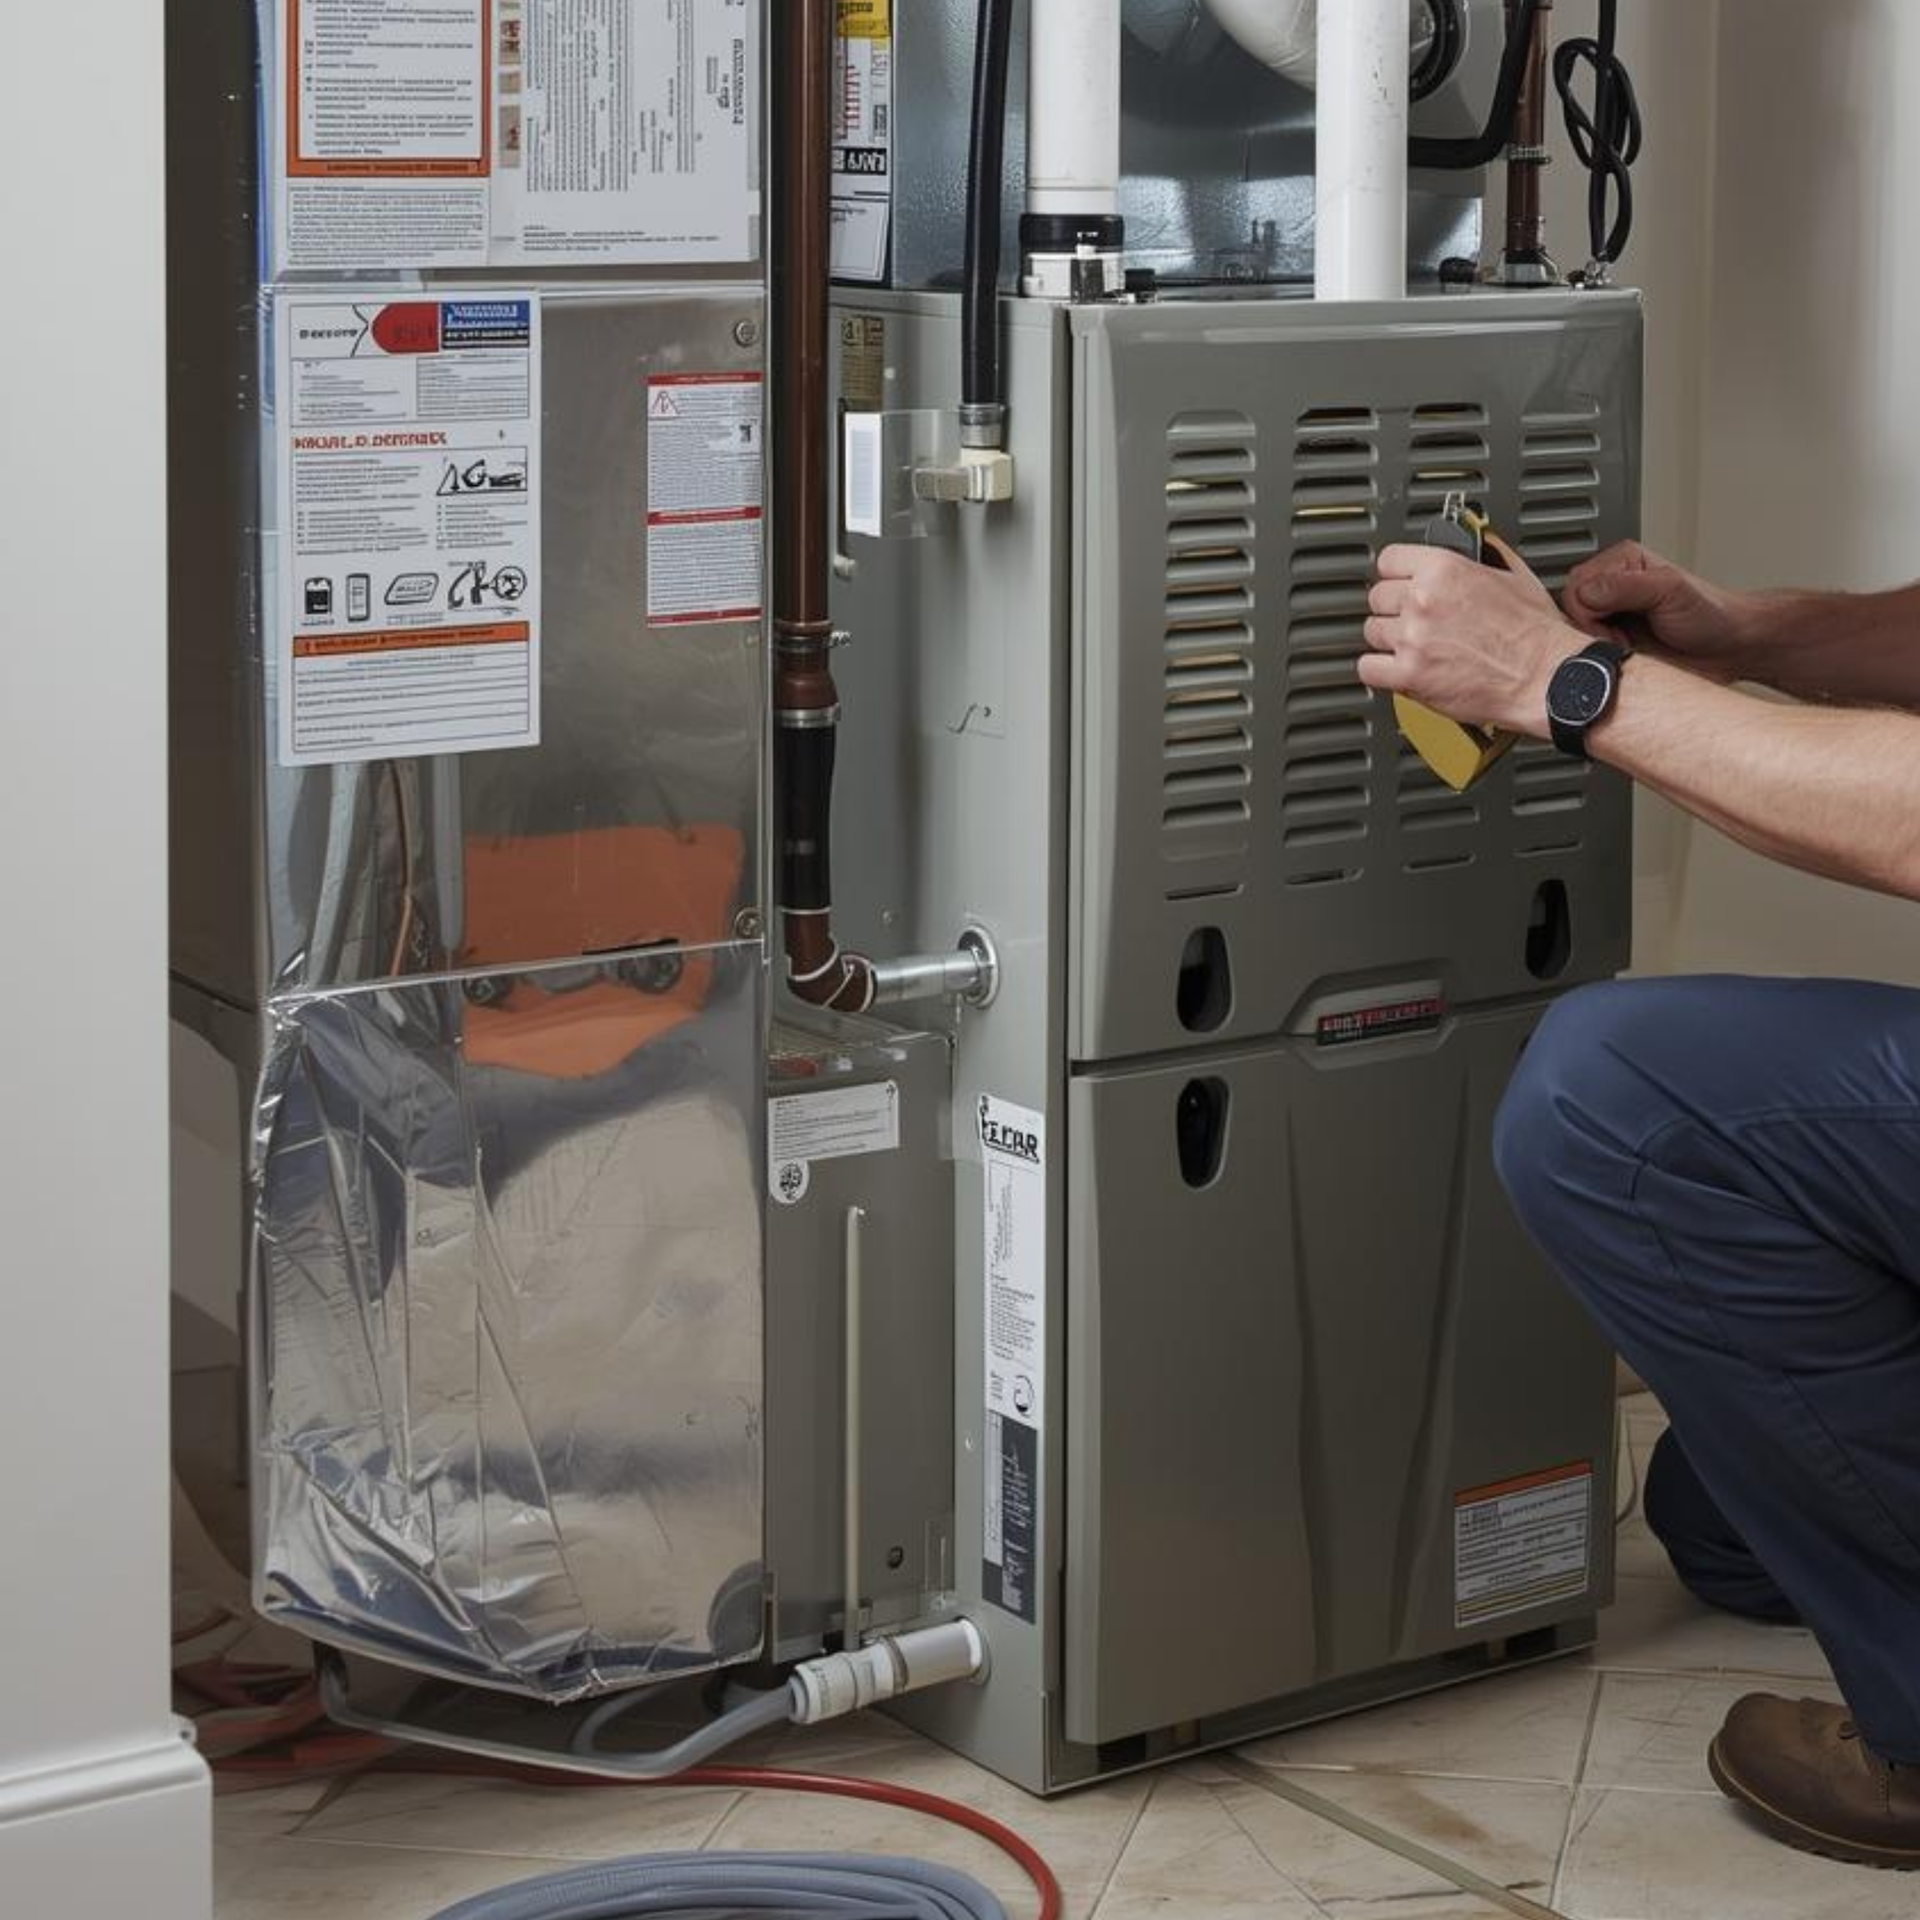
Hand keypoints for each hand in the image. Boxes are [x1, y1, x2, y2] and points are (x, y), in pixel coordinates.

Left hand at [1362, 544, 1581, 739]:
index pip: (1388, 560)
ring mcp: (1413, 638)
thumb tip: (1472, 549)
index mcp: (1444, 569)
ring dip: (1388, 641)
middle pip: (1377, 597)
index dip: (1395, 574)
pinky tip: (1398, 670)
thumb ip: (1481, 558)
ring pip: (1372, 632)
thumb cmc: (1536, 634)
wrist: (1545, 676)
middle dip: (1393, 609)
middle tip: (1415, 620)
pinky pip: (1367, 669)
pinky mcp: (1409, 674)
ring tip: (1415, 647)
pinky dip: (1380, 672)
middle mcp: (1423, 600)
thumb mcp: (1513, 575)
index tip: (1400, 583)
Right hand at [1562, 541, 1751, 678]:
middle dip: (1591, 630)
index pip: (1577, 585)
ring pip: (1573, 632)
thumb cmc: (1712, 615)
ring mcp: (1610, 615)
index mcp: (1623, 562)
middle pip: (1569, 608)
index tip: (1616, 625)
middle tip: (1621, 640)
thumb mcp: (1672, 591)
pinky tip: (1622, 656)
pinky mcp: (1611, 641)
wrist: (1729, 647)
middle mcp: (1612, 586)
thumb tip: (1588, 590)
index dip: (1590, 611)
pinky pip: (1585, 651)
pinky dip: (1598, 659)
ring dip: (1594, 646)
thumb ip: (1629, 585)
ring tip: (1625, 648)